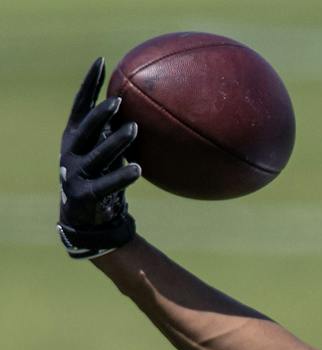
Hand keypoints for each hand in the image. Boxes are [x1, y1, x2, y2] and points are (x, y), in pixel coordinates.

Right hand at [58, 57, 140, 258]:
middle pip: (85, 127)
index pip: (80, 104)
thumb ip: (119, 133)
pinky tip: (139, 169)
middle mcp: (71, 151)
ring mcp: (75, 172)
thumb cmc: (101, 178)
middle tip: (119, 101)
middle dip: (100, 114)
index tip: (101, 61)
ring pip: (97, 154)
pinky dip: (122, 176)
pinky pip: (107, 184)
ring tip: (135, 129)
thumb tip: (153, 112)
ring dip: (116, 142)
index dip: (89, 83)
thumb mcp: (106, 152)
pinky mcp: (84, 193)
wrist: (85, 218)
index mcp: (74, 136)